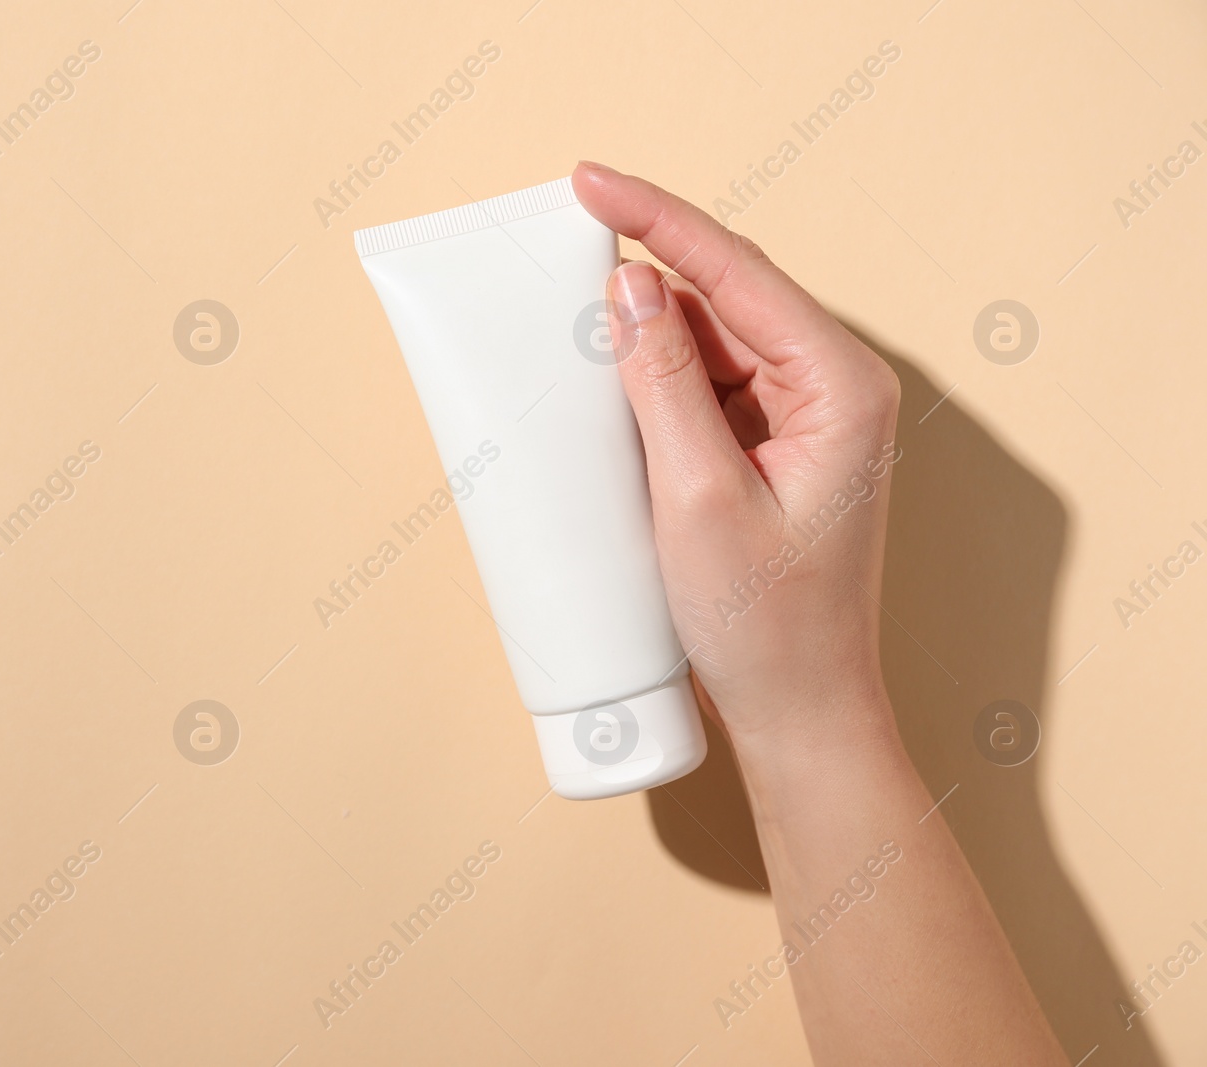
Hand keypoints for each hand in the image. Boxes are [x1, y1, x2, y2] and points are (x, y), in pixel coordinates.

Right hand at [572, 161, 902, 757]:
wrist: (800, 712)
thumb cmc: (767, 625)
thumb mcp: (698, 497)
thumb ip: (664, 383)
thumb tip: (628, 291)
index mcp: (840, 386)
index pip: (737, 271)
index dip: (656, 218)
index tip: (588, 181)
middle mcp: (832, 387)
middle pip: (725, 294)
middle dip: (643, 270)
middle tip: (561, 243)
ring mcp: (803, 416)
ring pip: (710, 338)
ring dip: (642, 333)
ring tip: (569, 327)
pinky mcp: (773, 447)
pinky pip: (706, 386)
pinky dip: (654, 379)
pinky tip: (606, 381)